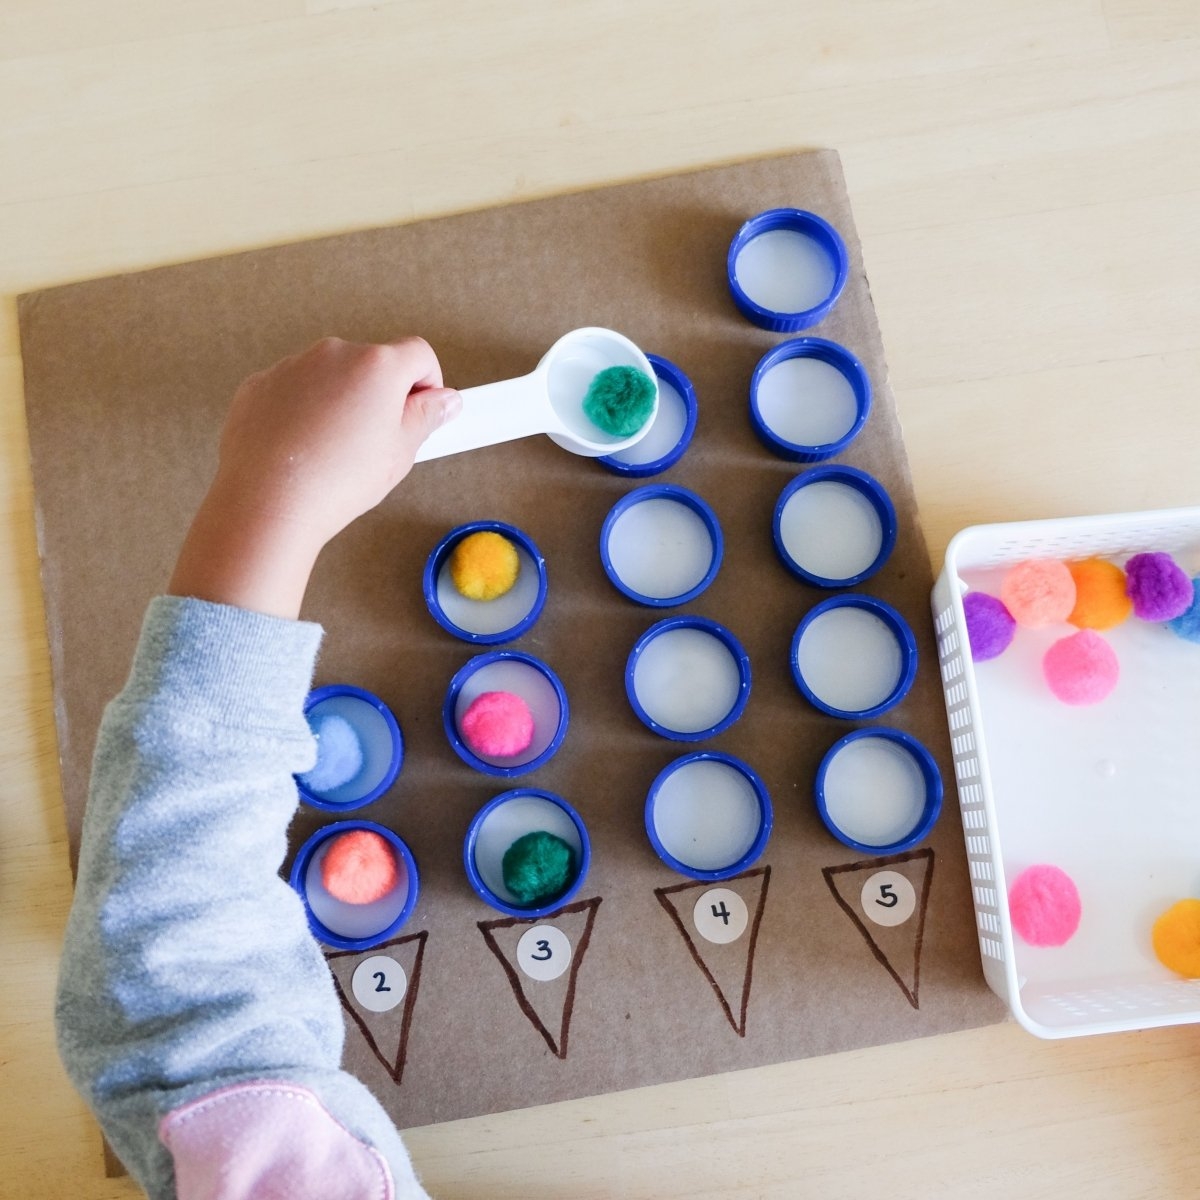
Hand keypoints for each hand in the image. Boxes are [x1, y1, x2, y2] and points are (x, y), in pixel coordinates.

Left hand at [169, 337, 460, 618]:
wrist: (268, 501)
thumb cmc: (338, 480)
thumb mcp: (400, 452)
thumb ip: (426, 416)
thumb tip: (444, 400)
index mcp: (377, 365)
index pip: (419, 354)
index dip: (428, 383)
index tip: (421, 412)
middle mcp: (334, 353)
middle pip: (373, 364)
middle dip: (380, 395)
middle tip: (376, 442)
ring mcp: (293, 366)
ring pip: (331, 377)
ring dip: (340, 401)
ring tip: (333, 452)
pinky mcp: (260, 385)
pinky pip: (294, 390)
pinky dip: (302, 411)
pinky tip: (301, 450)